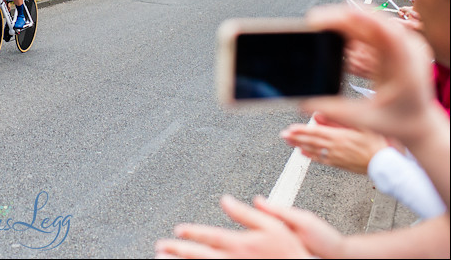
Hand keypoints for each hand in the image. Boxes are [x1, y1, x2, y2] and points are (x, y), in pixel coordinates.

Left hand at [155, 195, 319, 258]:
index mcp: (241, 244)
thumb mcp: (273, 225)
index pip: (210, 237)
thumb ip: (246, 212)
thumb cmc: (292, 252)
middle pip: (199, 255)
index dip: (192, 233)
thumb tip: (226, 199)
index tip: (178, 230)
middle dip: (177, 251)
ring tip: (162, 259)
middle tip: (160, 247)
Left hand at [280, 118, 387, 173]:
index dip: (301, 130)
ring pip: (313, 150)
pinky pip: (321, 160)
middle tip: (283, 135)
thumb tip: (320, 115)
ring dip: (299, 145)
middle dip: (296, 137)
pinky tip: (303, 153)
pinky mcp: (339, 164)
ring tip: (288, 142)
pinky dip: (310, 156)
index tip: (291, 128)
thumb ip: (338, 119)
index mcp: (340, 136)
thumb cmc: (376, 143)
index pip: (316, 132)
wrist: (385, 164)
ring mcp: (336, 157)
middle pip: (311, 141)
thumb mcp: (361, 126)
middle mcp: (335, 147)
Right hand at [303, 6, 436, 145]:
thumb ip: (335, 110)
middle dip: (340, 16)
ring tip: (318, 24)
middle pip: (373, 20)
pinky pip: (369, 27)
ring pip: (369, 20)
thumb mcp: (365, 119)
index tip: (335, 16)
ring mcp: (400, 44)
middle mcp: (406, 49)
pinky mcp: (392, 44)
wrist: (419, 125)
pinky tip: (331, 31)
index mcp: (406, 65)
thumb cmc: (400, 123)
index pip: (386, 31)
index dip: (361, 18)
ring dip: (343, 19)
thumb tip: (305, 102)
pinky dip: (350, 26)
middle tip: (313, 21)